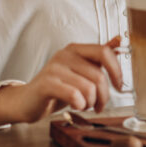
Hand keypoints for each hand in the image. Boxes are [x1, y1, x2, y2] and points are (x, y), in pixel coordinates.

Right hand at [0, 36, 122, 124]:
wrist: (26, 101)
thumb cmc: (56, 87)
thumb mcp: (79, 71)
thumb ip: (98, 58)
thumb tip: (119, 40)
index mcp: (75, 49)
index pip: (104, 52)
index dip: (117, 70)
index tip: (119, 86)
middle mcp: (65, 54)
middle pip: (99, 76)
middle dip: (103, 96)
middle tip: (97, 105)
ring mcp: (54, 68)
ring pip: (89, 88)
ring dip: (90, 103)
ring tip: (83, 105)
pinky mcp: (46, 83)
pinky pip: (74, 95)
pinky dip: (79, 105)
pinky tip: (75, 106)